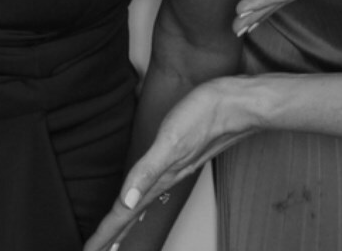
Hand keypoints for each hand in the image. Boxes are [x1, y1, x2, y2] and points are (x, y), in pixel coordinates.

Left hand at [84, 78, 257, 250]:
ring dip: (126, 222)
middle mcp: (164, 178)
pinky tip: (140, 200)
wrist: (236, 104)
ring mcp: (173, 169)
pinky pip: (153, 186)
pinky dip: (141, 199)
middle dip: (112, 235)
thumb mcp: (170, 142)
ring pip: (142, 203)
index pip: (124, 214)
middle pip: (131, 214)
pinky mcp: (178, 157)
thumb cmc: (205, 116)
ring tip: (114, 238)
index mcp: (158, 178)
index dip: (105, 234)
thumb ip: (147, 172)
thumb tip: (127, 202)